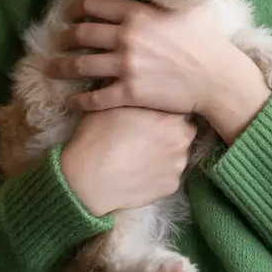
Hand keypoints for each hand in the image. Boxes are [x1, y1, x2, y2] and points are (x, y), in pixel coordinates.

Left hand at [47, 0, 270, 134]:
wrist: (218, 77)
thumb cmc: (207, 41)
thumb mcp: (184, 9)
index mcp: (137, 14)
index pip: (94, 5)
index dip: (76, 8)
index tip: (69, 13)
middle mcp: (126, 37)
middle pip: (81, 34)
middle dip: (65, 37)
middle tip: (59, 40)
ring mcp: (126, 66)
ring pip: (81, 65)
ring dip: (61, 67)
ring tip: (52, 68)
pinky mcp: (129, 94)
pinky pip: (95, 97)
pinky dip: (79, 100)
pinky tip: (72, 100)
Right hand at [59, 107, 196, 215]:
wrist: (89, 179)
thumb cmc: (97, 137)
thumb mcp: (110, 105)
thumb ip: (129, 95)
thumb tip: (132, 85)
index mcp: (170, 115)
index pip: (178, 107)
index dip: (164, 110)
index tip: (151, 115)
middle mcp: (181, 138)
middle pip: (183, 130)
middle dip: (170, 132)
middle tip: (146, 137)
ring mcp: (179, 164)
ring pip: (178, 155)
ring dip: (166, 154)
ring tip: (141, 157)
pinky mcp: (172, 186)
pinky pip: (169, 176)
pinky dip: (159, 174)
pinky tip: (140, 173)